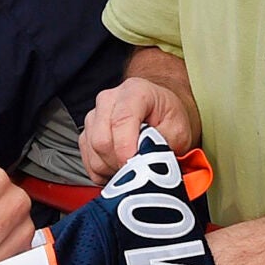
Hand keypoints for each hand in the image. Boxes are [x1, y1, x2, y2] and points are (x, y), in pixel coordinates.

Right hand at [79, 76, 198, 180]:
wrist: (159, 112)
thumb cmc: (168, 118)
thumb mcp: (178, 130)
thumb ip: (162, 144)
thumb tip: (146, 162)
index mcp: (134, 92)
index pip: (121, 120)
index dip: (126, 148)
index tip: (135, 166)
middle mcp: (108, 101)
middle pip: (102, 140)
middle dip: (120, 162)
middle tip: (139, 170)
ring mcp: (94, 117)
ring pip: (93, 154)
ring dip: (113, 168)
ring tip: (132, 165)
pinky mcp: (86, 134)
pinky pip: (88, 162)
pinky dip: (104, 172)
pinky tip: (120, 166)